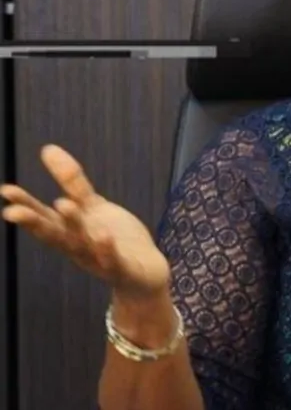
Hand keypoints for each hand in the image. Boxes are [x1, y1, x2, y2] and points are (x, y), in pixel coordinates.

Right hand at [0, 144, 169, 298]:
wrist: (144, 273)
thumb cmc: (113, 238)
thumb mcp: (91, 206)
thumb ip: (71, 181)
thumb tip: (47, 149)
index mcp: (70, 230)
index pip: (44, 217)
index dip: (25, 205)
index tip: (6, 190)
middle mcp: (79, 245)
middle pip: (55, 233)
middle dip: (34, 222)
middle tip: (12, 211)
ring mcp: (100, 258)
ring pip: (81, 244)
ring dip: (72, 226)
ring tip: (62, 205)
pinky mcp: (123, 268)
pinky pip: (113, 260)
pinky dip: (107, 250)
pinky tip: (103, 236)